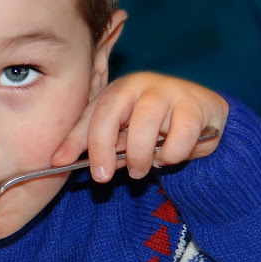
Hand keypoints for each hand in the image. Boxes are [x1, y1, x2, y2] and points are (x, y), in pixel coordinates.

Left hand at [51, 72, 228, 181]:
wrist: (202, 116)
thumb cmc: (151, 126)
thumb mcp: (119, 134)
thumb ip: (93, 144)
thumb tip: (59, 160)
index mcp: (118, 90)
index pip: (92, 113)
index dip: (74, 139)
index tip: (60, 162)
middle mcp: (142, 84)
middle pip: (112, 115)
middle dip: (103, 151)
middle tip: (103, 177)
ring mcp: (171, 92)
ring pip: (145, 129)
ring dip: (140, 158)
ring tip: (144, 166)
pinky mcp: (198, 106)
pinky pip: (179, 140)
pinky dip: (173, 155)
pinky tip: (173, 154)